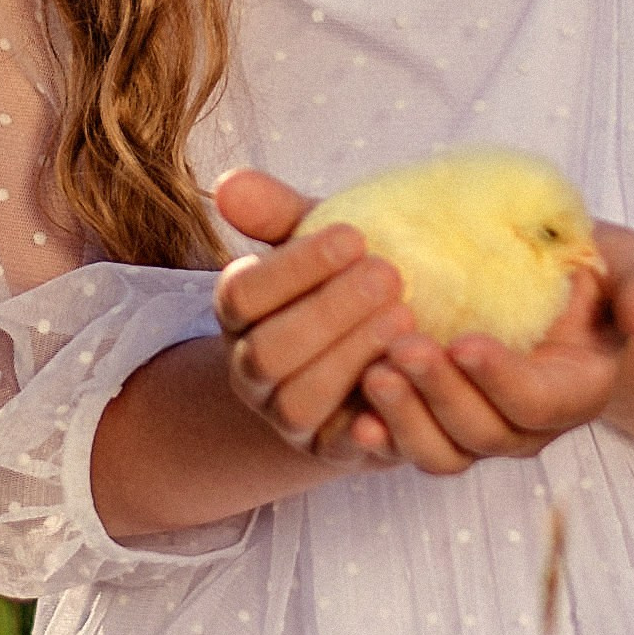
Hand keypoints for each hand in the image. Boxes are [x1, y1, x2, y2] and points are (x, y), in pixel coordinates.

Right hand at [211, 167, 414, 463]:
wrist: (382, 355)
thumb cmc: (347, 285)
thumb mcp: (321, 245)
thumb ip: (277, 213)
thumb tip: (227, 182)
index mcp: (242, 315)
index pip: (241, 295)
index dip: (294, 268)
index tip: (355, 236)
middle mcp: (253, 371)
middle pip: (267, 352)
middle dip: (327, 313)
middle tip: (389, 276)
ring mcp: (290, 418)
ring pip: (298, 402)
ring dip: (350, 358)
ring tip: (406, 319)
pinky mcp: (333, 452)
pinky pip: (343, 448)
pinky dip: (371, 420)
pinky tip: (404, 380)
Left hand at [353, 222, 633, 477]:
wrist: (555, 284)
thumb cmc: (595, 271)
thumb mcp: (632, 266)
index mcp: (576, 391)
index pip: (537, 403)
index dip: (501, 380)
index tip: (463, 342)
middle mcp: (529, 426)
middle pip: (483, 435)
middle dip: (440, 396)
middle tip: (401, 348)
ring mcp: (482, 430)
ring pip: (444, 454)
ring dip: (405, 421)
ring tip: (373, 374)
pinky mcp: (440, 423)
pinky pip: (410, 448)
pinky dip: (382, 440)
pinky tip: (352, 417)